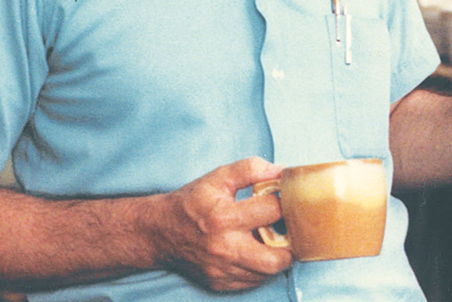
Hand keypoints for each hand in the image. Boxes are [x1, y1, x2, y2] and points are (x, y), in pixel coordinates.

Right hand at [153, 157, 293, 292]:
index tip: (287, 199)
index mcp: (224, 217)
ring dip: (277, 257)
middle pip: (276, 257)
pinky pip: (253, 281)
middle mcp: (224, 248)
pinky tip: (257, 252)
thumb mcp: (218, 177)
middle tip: (290, 230)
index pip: (272, 210)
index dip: (285, 201)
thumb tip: (281, 172)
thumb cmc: (193, 202)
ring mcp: (222, 270)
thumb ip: (250, 169)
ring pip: (267, 273)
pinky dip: (261, 268)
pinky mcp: (220, 283)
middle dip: (290, 243)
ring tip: (275, 241)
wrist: (161, 232)